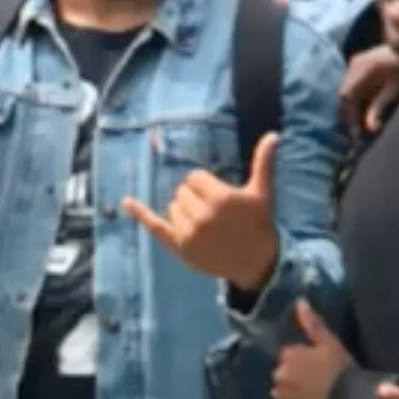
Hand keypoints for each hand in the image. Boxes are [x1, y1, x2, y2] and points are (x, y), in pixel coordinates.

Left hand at [123, 134, 281, 291]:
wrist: (257, 263)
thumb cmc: (259, 224)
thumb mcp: (263, 192)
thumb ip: (264, 163)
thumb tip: (273, 135)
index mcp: (220, 198)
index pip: (194, 177)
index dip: (206, 184)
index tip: (220, 197)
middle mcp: (202, 216)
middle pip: (182, 191)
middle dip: (195, 197)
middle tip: (214, 212)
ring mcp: (189, 234)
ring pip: (173, 206)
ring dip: (184, 210)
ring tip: (206, 222)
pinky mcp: (180, 248)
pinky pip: (155, 227)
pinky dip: (139, 213)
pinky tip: (125, 201)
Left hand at [272, 299, 351, 398]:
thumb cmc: (340, 371)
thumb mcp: (330, 343)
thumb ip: (312, 323)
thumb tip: (300, 301)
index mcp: (289, 355)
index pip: (290, 353)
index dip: (304, 358)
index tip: (319, 364)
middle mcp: (280, 374)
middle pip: (285, 370)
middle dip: (296, 372)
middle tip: (317, 379)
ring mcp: (282, 394)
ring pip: (285, 386)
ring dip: (293, 387)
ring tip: (314, 392)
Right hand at [341, 45, 398, 133]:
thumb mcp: (395, 90)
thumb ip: (379, 107)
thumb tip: (371, 129)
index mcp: (361, 70)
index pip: (347, 96)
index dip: (349, 116)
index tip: (355, 133)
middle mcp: (354, 65)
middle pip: (343, 94)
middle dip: (348, 113)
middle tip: (356, 132)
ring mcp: (355, 62)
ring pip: (346, 90)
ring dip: (351, 106)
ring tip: (358, 122)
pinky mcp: (359, 64)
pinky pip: (351, 84)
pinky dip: (354, 98)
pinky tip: (362, 109)